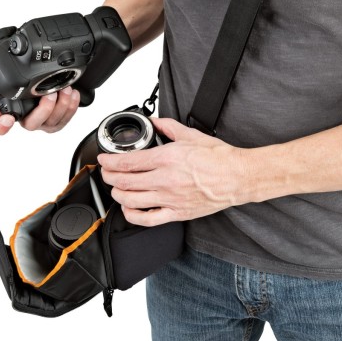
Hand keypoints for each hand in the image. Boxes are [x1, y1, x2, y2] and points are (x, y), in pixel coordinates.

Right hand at [0, 86, 80, 134]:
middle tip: (50, 94)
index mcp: (11, 111)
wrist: (49, 88)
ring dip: (62, 105)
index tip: (8, 118)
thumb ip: (2, 68)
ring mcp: (43, 123)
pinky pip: (66, 119)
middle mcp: (26, 120)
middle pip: (32, 124)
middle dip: (44, 109)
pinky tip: (73, 94)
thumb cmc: (28, 87)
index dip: (0, 125)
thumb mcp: (14, 78)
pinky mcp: (58, 123)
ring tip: (66, 89)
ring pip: (53, 122)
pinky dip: (72, 106)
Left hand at [98, 117, 249, 226]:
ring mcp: (169, 199)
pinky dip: (132, 216)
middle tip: (106, 173)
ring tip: (116, 188)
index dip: (110, 162)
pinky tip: (129, 210)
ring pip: (131, 201)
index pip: (128, 162)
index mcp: (167, 159)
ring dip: (117, 194)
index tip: (104, 160)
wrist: (237, 177)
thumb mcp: (191, 135)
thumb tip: (155, 121)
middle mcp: (165, 180)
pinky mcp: (176, 213)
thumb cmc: (219, 159)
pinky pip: (147, 219)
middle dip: (109, 177)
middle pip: (125, 182)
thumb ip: (169, 126)